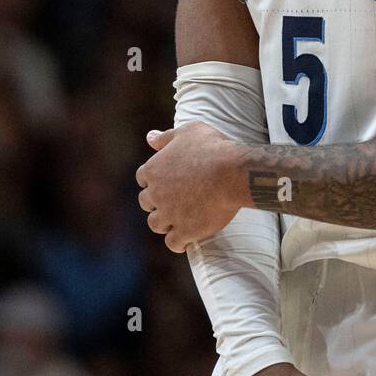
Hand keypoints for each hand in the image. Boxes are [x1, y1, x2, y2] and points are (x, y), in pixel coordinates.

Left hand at [136, 122, 243, 251]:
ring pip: (156, 224)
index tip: (166, 181)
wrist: (232, 173)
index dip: (154, 180)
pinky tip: (187, 239)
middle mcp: (156, 194)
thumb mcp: (188, 132)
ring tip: (180, 220)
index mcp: (153, 169)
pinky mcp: (185, 231)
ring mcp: (169, 214)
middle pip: (146, 202)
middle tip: (174, 200)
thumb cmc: (212, 148)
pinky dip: (178, 242)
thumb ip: (166, 137)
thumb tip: (149, 137)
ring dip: (165, 222)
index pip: (143, 178)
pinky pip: (173, 243)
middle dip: (157, 202)